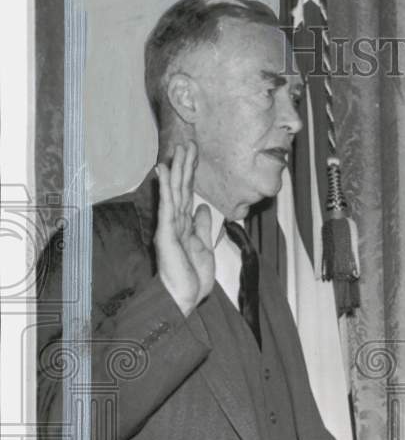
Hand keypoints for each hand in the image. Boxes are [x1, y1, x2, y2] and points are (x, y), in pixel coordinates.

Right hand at [154, 143, 213, 315]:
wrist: (184, 297)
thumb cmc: (193, 277)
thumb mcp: (205, 247)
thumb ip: (203, 227)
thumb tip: (204, 208)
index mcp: (185, 225)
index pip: (188, 194)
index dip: (191, 174)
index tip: (194, 155)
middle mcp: (175, 222)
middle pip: (181, 188)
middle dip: (185, 165)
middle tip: (188, 142)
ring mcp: (170, 226)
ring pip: (174, 191)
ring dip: (177, 169)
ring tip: (180, 149)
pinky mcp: (166, 233)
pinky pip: (167, 206)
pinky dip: (165, 187)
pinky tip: (164, 171)